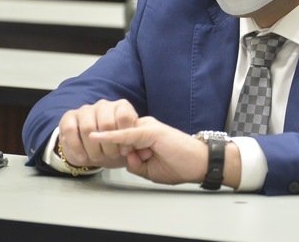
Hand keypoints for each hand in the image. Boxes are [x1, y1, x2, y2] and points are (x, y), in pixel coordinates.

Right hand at [58, 99, 138, 168]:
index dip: (125, 136)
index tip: (125, 150)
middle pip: (106, 123)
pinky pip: (70, 130)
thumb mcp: (127, 144)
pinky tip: (82, 158)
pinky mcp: (69, 117)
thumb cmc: (114, 145)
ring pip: (88, 128)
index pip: (124, 116)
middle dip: (109, 145)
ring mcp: (85, 109)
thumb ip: (132, 142)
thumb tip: (130, 146)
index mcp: (121, 107)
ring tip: (98, 158)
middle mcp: (104, 105)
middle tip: (111, 156)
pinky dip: (76, 147)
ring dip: (93, 148)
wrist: (91, 150)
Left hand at [89, 117, 208, 184]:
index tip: (109, 161)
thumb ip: (133, 164)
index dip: (113, 153)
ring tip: (151, 157)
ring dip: (123, 150)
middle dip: (118, 152)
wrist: (200, 163)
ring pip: (121, 136)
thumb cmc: (179, 166)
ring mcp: (148, 127)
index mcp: (143, 136)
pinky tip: (98, 136)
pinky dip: (112, 136)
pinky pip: (127, 133)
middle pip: (118, 138)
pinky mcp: (151, 130)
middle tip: (146, 160)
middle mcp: (144, 127)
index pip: (118, 141)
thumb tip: (124, 156)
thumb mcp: (149, 171)